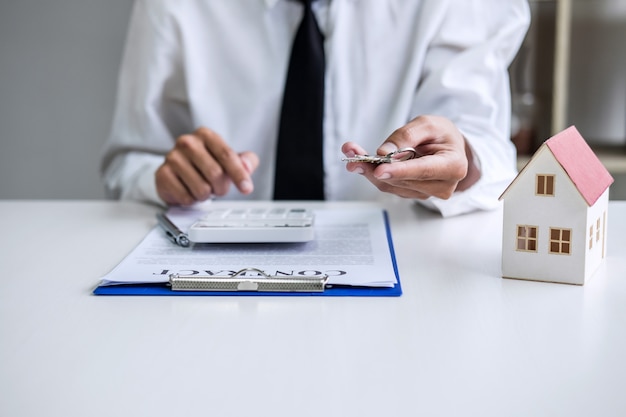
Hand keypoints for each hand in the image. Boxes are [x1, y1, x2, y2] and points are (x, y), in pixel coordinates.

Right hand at [155, 127, 258, 204]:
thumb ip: (245, 161)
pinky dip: (192, 200)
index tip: (247, 188)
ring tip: (202, 188)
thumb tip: (247, 165)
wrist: (179, 174)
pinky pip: (186, 197)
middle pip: (215, 173)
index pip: (227, 155)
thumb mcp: (230, 160)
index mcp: (206, 135)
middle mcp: (187, 142)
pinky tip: (189, 191)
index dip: (239, 174)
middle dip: (222, 188)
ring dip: (206, 195)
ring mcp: (172, 157)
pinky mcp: (162, 174)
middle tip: (218, 188)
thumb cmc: (207, 165)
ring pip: (201, 188)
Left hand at [342, 115, 479, 199]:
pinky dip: (373, 173)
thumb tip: (384, 152)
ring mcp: (426, 193)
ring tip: (351, 153)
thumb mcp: (428, 124)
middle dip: (374, 166)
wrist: (447, 147)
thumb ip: (407, 136)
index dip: (400, 171)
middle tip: (351, 153)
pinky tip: (361, 161)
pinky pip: (389, 186)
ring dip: (368, 169)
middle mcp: (441, 186)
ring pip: (391, 185)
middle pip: (402, 180)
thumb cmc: (441, 135)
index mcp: (453, 166)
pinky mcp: (411, 194)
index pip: (423, 171)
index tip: (379, 170)